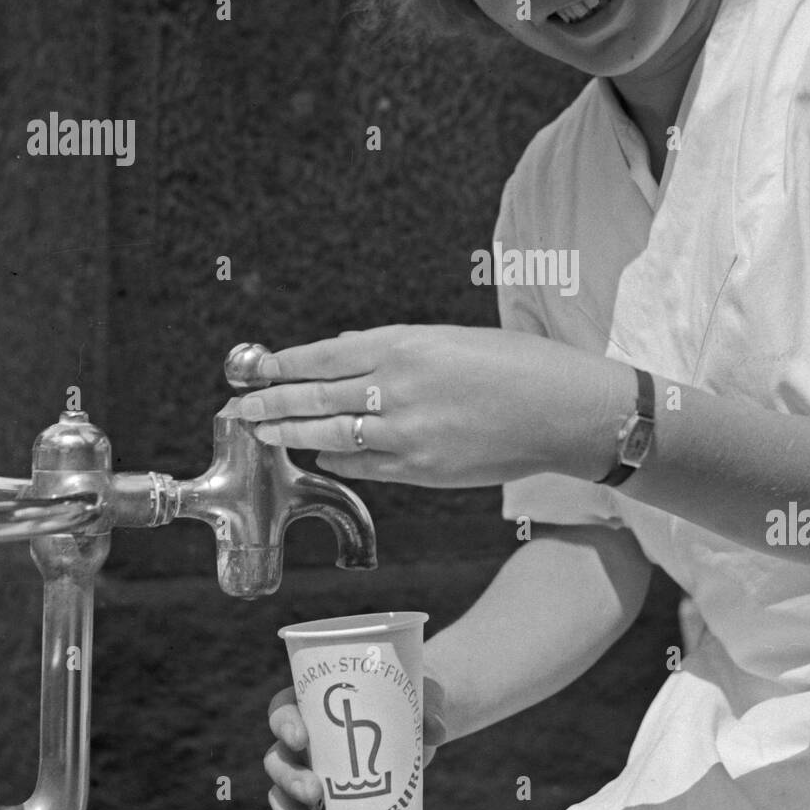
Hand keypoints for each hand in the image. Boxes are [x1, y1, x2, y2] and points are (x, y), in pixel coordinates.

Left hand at [235, 325, 631, 487]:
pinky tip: (320, 453)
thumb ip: (392, 350)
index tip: (256, 369)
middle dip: (272, 404)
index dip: (284, 365)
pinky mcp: (423, 471)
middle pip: (316, 398)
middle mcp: (400, 389)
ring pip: (330, 435)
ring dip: (291, 435)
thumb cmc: (517, 365)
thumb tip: (341, 358)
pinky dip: (337, 458)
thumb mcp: (450, 339)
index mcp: (407, 346)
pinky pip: (364, 466)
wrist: (567, 412)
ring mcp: (409, 435)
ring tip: (263, 434)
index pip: (324, 357)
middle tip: (241, 409)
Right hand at [264, 683, 446, 809]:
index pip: (282, 710)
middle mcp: (300, 742)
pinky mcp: (321, 805)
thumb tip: (436, 731)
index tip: (302, 739)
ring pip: (281, 798)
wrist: (412, 728)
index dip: (284, 725)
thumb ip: (428, 709)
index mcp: (311, 705)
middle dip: (290, 779)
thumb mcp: (419, 698)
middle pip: (276, 760)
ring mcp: (306, 774)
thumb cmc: (406, 702)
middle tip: (315, 792)